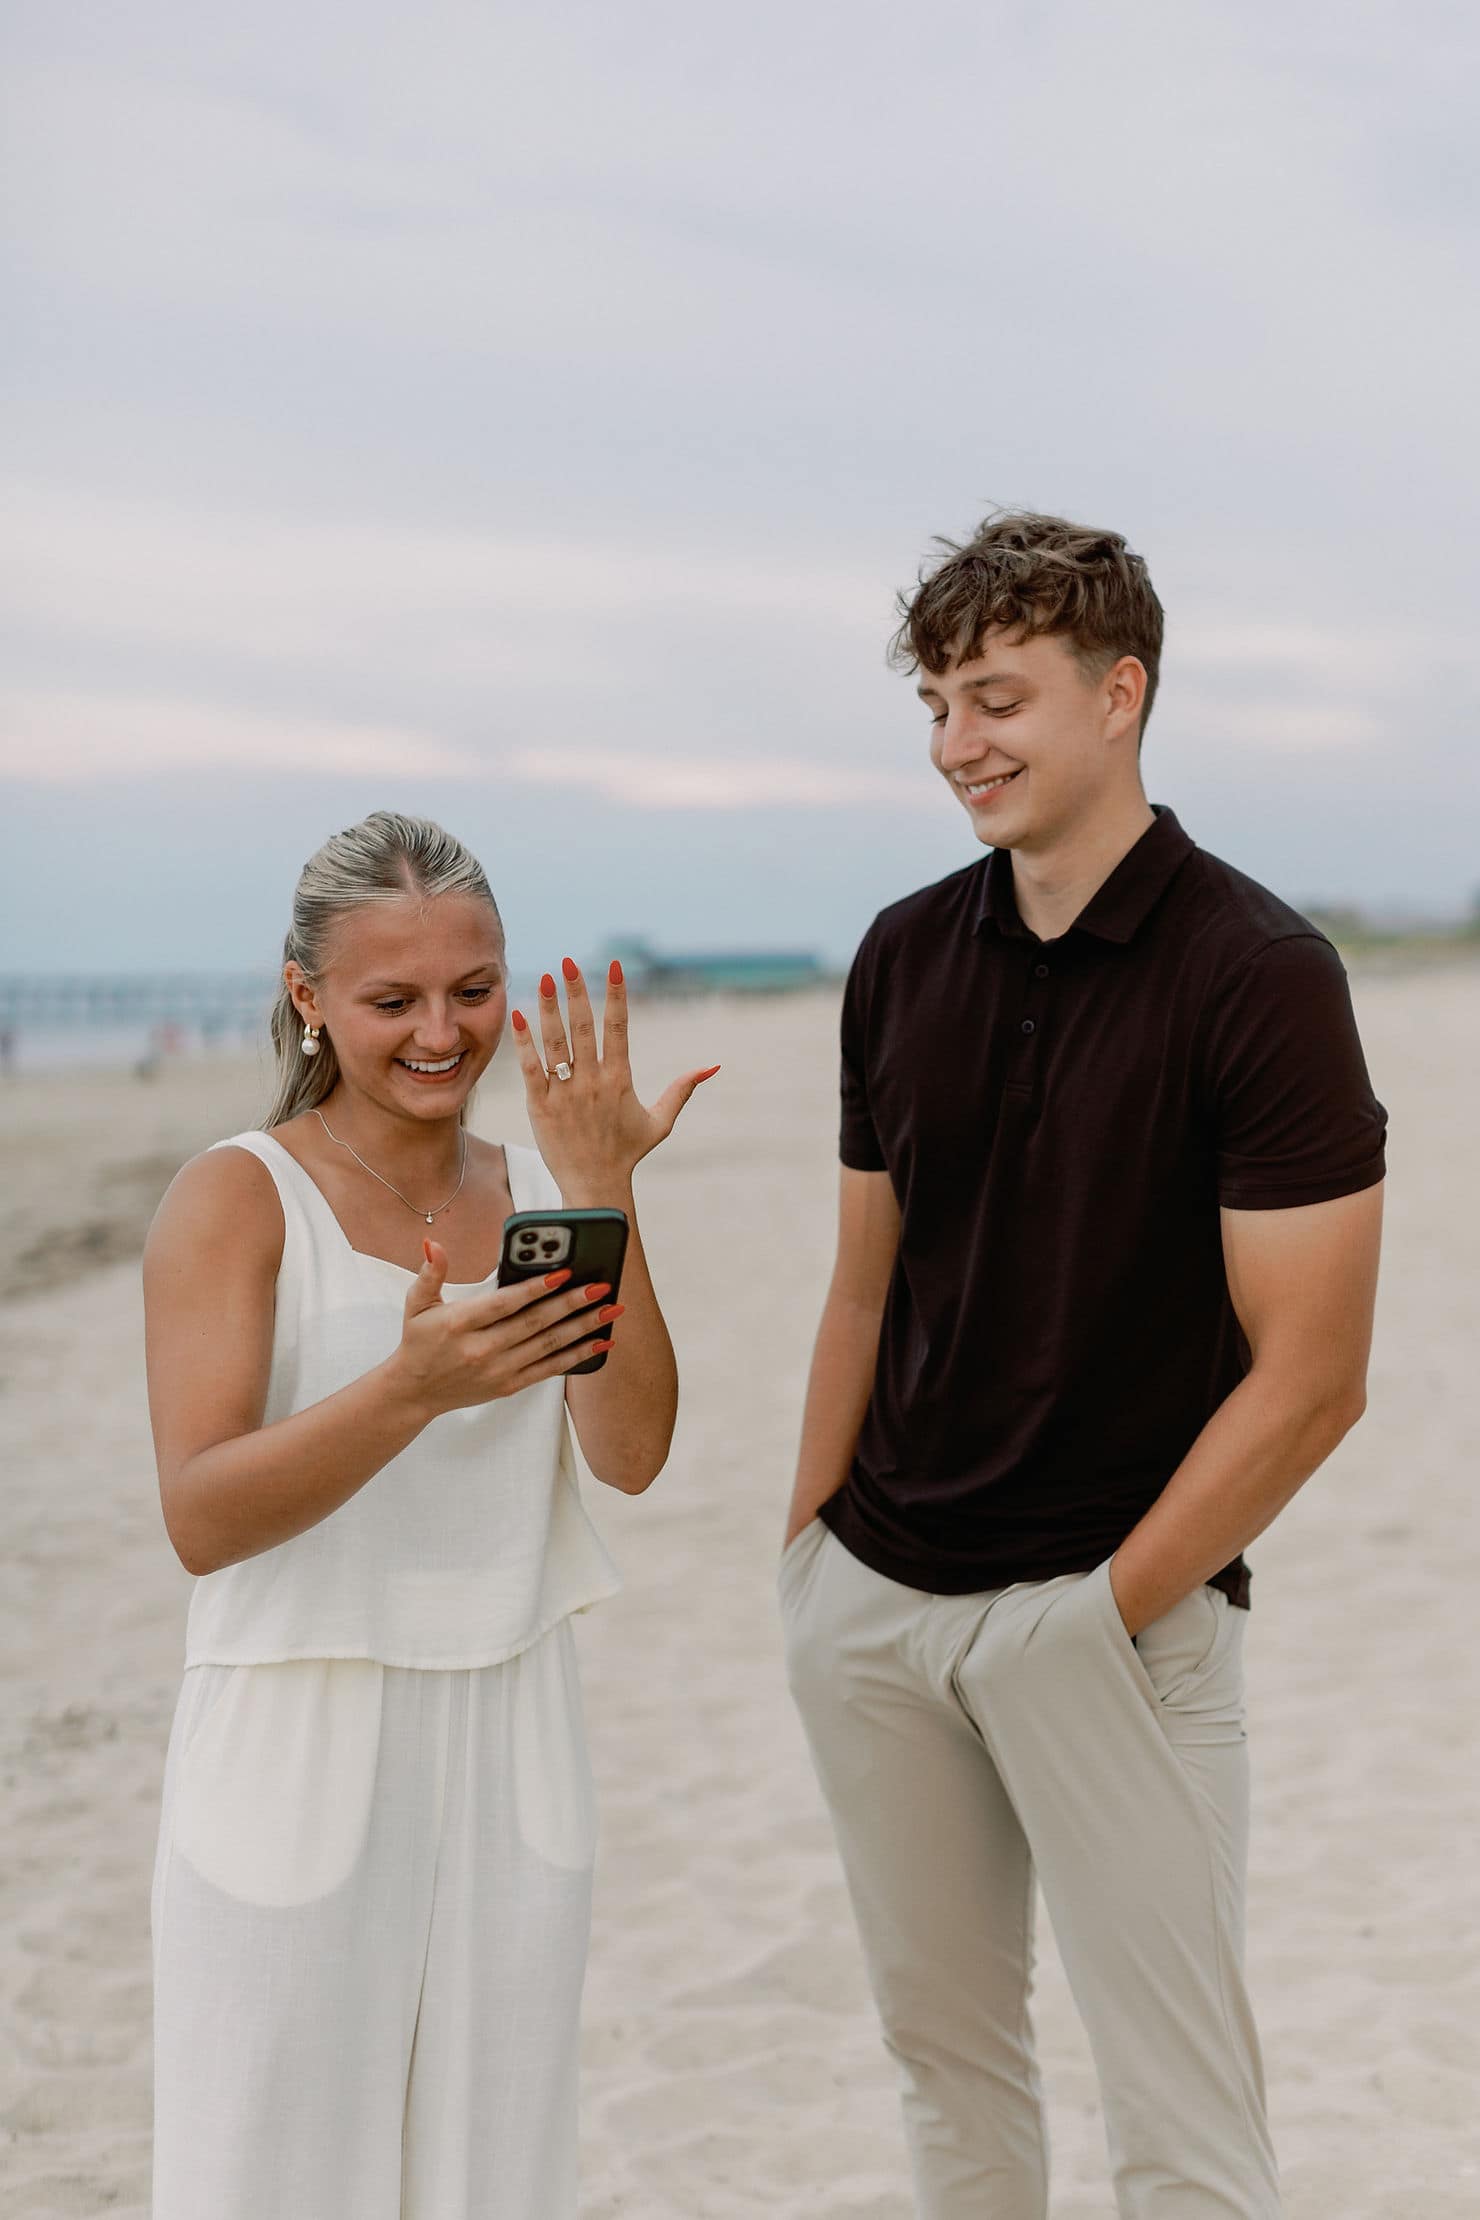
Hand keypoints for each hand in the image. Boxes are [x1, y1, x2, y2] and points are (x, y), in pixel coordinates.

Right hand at [389, 1242, 624, 1419]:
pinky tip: (600, 1341)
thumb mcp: (417, 1304)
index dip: (534, 1288)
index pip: (504, 1303)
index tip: (562, 1272)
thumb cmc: (419, 1342)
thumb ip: (430, 1273)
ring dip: (583, 1327)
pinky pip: (549, 1369)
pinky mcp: (509, 1385)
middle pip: (534, 1323)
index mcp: (460, 1324)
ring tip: (610, 1310)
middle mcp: (481, 1349)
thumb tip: (434, 1244)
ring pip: (548, 1346)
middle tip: (601, 1286)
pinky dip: (577, 1356)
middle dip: (572, 1303)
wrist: (415, 1393)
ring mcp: (498, 1370)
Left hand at [509, 957, 719, 1193]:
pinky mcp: (540, 1105)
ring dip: (549, 1008)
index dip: (617, 995)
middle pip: (584, 1027)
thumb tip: (711, 1067)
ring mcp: (564, 1092)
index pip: (619, 1028)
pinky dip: (524, 1042)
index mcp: (620, 1080)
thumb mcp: (660, 1121)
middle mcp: (592, 1082)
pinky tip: (519, 1016)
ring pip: (555, 1042)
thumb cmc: (627, 1152)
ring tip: (543, 978)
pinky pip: (530, 1067)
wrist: (594, 1185)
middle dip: (577, 991)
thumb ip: (682, 1090)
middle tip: (569, 963)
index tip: (614, 966)